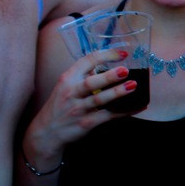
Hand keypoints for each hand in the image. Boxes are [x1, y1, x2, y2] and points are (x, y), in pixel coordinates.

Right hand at [23, 49, 135, 166]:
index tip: (123, 53)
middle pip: (91, 83)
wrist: (47, 132)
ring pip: (99, 100)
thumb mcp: (65, 85)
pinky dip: (124, 112)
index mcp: (68, 79)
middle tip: (125, 71)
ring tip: (133, 86)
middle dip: (108, 76)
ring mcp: (78, 109)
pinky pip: (108, 116)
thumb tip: (106, 61)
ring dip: (117, 93)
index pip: (87, 61)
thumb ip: (83, 74)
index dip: (106, 55)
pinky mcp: (86, 123)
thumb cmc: (60, 105)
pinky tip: (138, 106)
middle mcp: (72, 93)